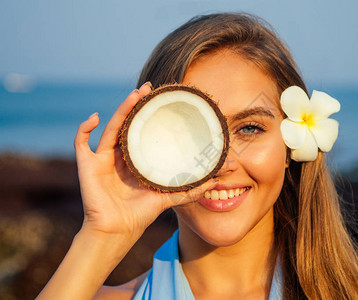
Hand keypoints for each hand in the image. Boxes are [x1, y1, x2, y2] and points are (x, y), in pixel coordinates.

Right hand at [74, 82, 215, 242]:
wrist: (117, 231)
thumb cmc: (139, 215)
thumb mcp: (166, 197)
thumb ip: (187, 190)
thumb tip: (212, 182)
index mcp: (134, 160)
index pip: (141, 131)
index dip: (149, 115)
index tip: (161, 99)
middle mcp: (118, 155)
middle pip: (126, 124)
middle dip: (136, 105)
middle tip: (148, 89)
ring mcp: (101, 158)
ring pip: (110, 127)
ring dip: (120, 109)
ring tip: (134, 95)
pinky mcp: (87, 164)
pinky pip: (80, 141)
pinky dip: (84, 128)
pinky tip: (95, 117)